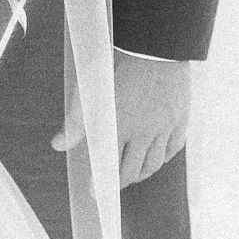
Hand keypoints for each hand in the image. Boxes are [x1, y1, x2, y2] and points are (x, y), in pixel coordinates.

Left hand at [51, 52, 190, 187]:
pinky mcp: (180, 117)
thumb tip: (58, 144)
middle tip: (113, 185)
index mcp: (120, 126)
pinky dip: (166, 156)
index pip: (110, 165)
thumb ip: (75, 121)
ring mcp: (165, 126)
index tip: (95, 193)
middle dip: (121, 181)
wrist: (155, 44)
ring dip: (142, 173)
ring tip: (133, 174)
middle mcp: (144, 132)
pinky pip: (175, 145)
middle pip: (134, 169)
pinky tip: (159, 157)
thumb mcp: (91, 89)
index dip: (102, 182)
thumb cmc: (119, 62)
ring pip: (155, 162)